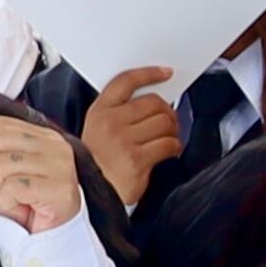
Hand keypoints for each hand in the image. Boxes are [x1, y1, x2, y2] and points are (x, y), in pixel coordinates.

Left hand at [0, 116, 88, 232]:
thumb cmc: (26, 206)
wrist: (50, 238)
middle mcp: (56, 146)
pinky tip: (21, 208)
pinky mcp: (60, 188)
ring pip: (2, 164)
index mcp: (42, 137)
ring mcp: (61, 166)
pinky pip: (14, 187)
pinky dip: (8, 202)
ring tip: (12, 200)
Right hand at [79, 67, 185, 209]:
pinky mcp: (136, 159)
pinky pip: (168, 144)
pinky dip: (174, 146)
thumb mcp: (98, 129)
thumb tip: (155, 100)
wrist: (90, 193)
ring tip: (168, 137)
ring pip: (164, 122)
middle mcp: (110, 123)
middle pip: (153, 102)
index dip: (149, 74)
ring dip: (173, 129)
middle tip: (169, 121)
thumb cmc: (99, 161)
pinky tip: (169, 151)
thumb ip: (119, 112)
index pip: (126, 81)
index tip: (165, 73)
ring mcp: (123, 141)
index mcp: (99, 111)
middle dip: (167, 111)